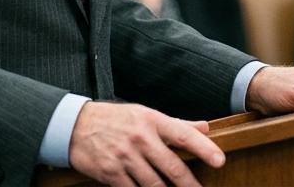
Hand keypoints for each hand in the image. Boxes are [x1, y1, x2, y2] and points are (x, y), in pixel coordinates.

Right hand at [68, 101, 223, 186]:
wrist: (75, 126)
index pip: (184, 134)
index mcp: (152, 121)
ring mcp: (125, 157)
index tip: (219, 161)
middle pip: (172, 166)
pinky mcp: (110, 173)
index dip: (204, 148)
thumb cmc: (115, 119)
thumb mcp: (145, 114)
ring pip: (154, 184)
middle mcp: (140, 138)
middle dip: (190, 184)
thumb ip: (176, 124)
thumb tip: (205, 127)